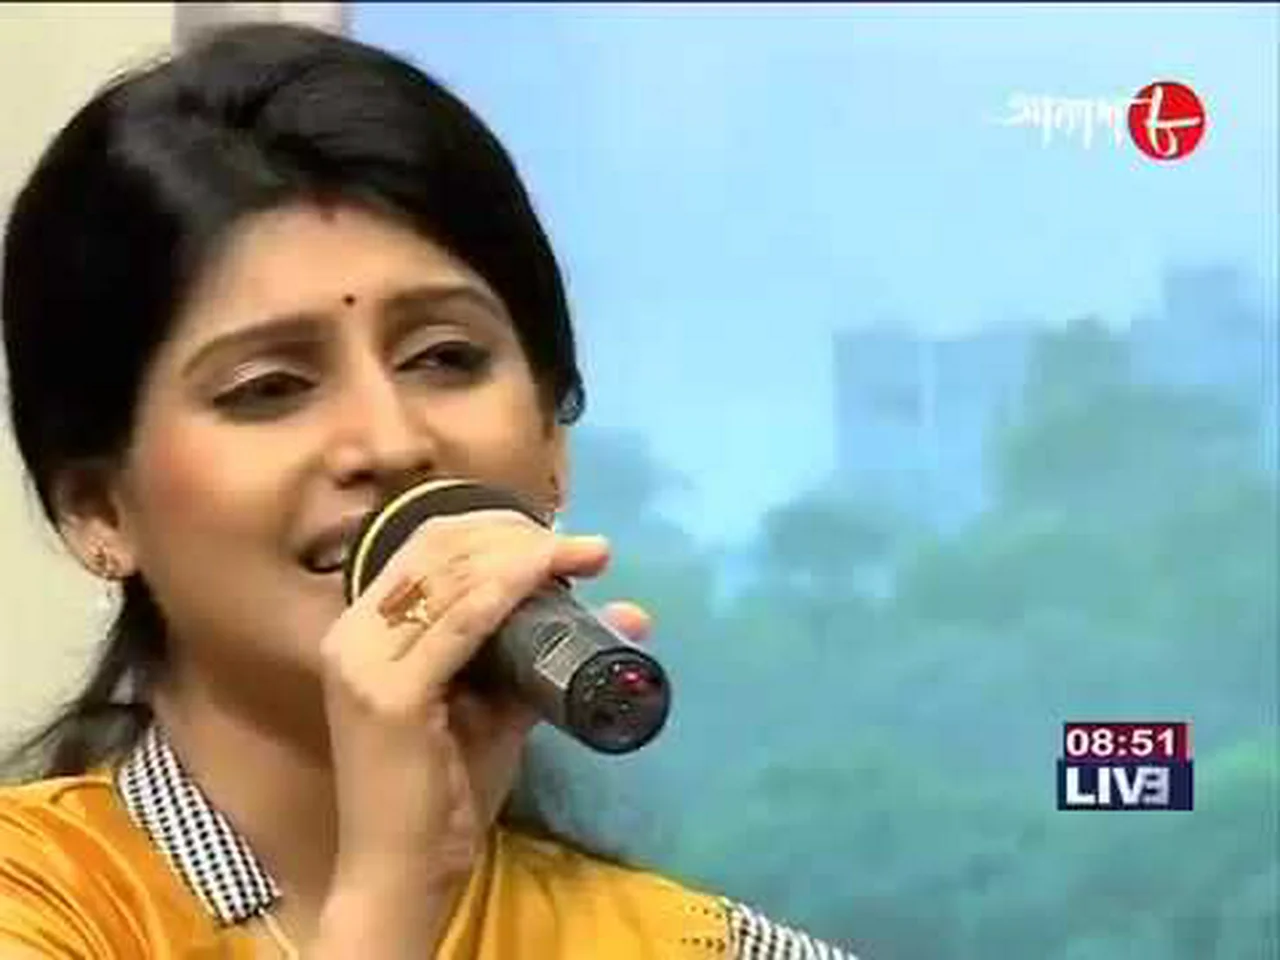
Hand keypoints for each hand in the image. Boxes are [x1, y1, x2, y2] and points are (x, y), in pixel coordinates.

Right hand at [310, 509, 647, 955]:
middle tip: (585, 550)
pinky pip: (461, 621)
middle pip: (441, 547)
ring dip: (528, 555)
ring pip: (453, 574)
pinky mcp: (390, 696)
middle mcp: (353, 632)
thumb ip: (543, 658)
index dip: (495, 526)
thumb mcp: (495, 707)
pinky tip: (548, 576)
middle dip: (520, 536)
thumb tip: (626, 615)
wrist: (404, 874)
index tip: (560, 538)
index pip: (427, 545)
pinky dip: (510, 589)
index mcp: (364, 627)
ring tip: (587, 558)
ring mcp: (364, 661)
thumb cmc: (446, 792)